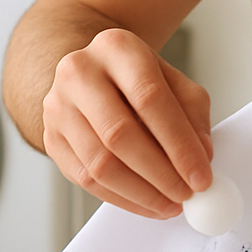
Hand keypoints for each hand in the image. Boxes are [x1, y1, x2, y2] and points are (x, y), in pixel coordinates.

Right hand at [41, 28, 213, 218]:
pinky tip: (145, 202)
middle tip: (186, 195)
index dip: (179, 144)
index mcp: (117, 47)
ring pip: (99, 163)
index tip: (201, 177)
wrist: (92, 75)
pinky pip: (84, 179)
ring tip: (170, 203)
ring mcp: (58, 105)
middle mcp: (80, 71)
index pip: (150, 98)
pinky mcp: (50, 137)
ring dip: (140, 192)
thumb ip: (192, 117)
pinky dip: (120, 198)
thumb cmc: (138, 80)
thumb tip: (201, 158)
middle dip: (160, 174)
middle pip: (119, 133)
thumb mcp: (174, 83)